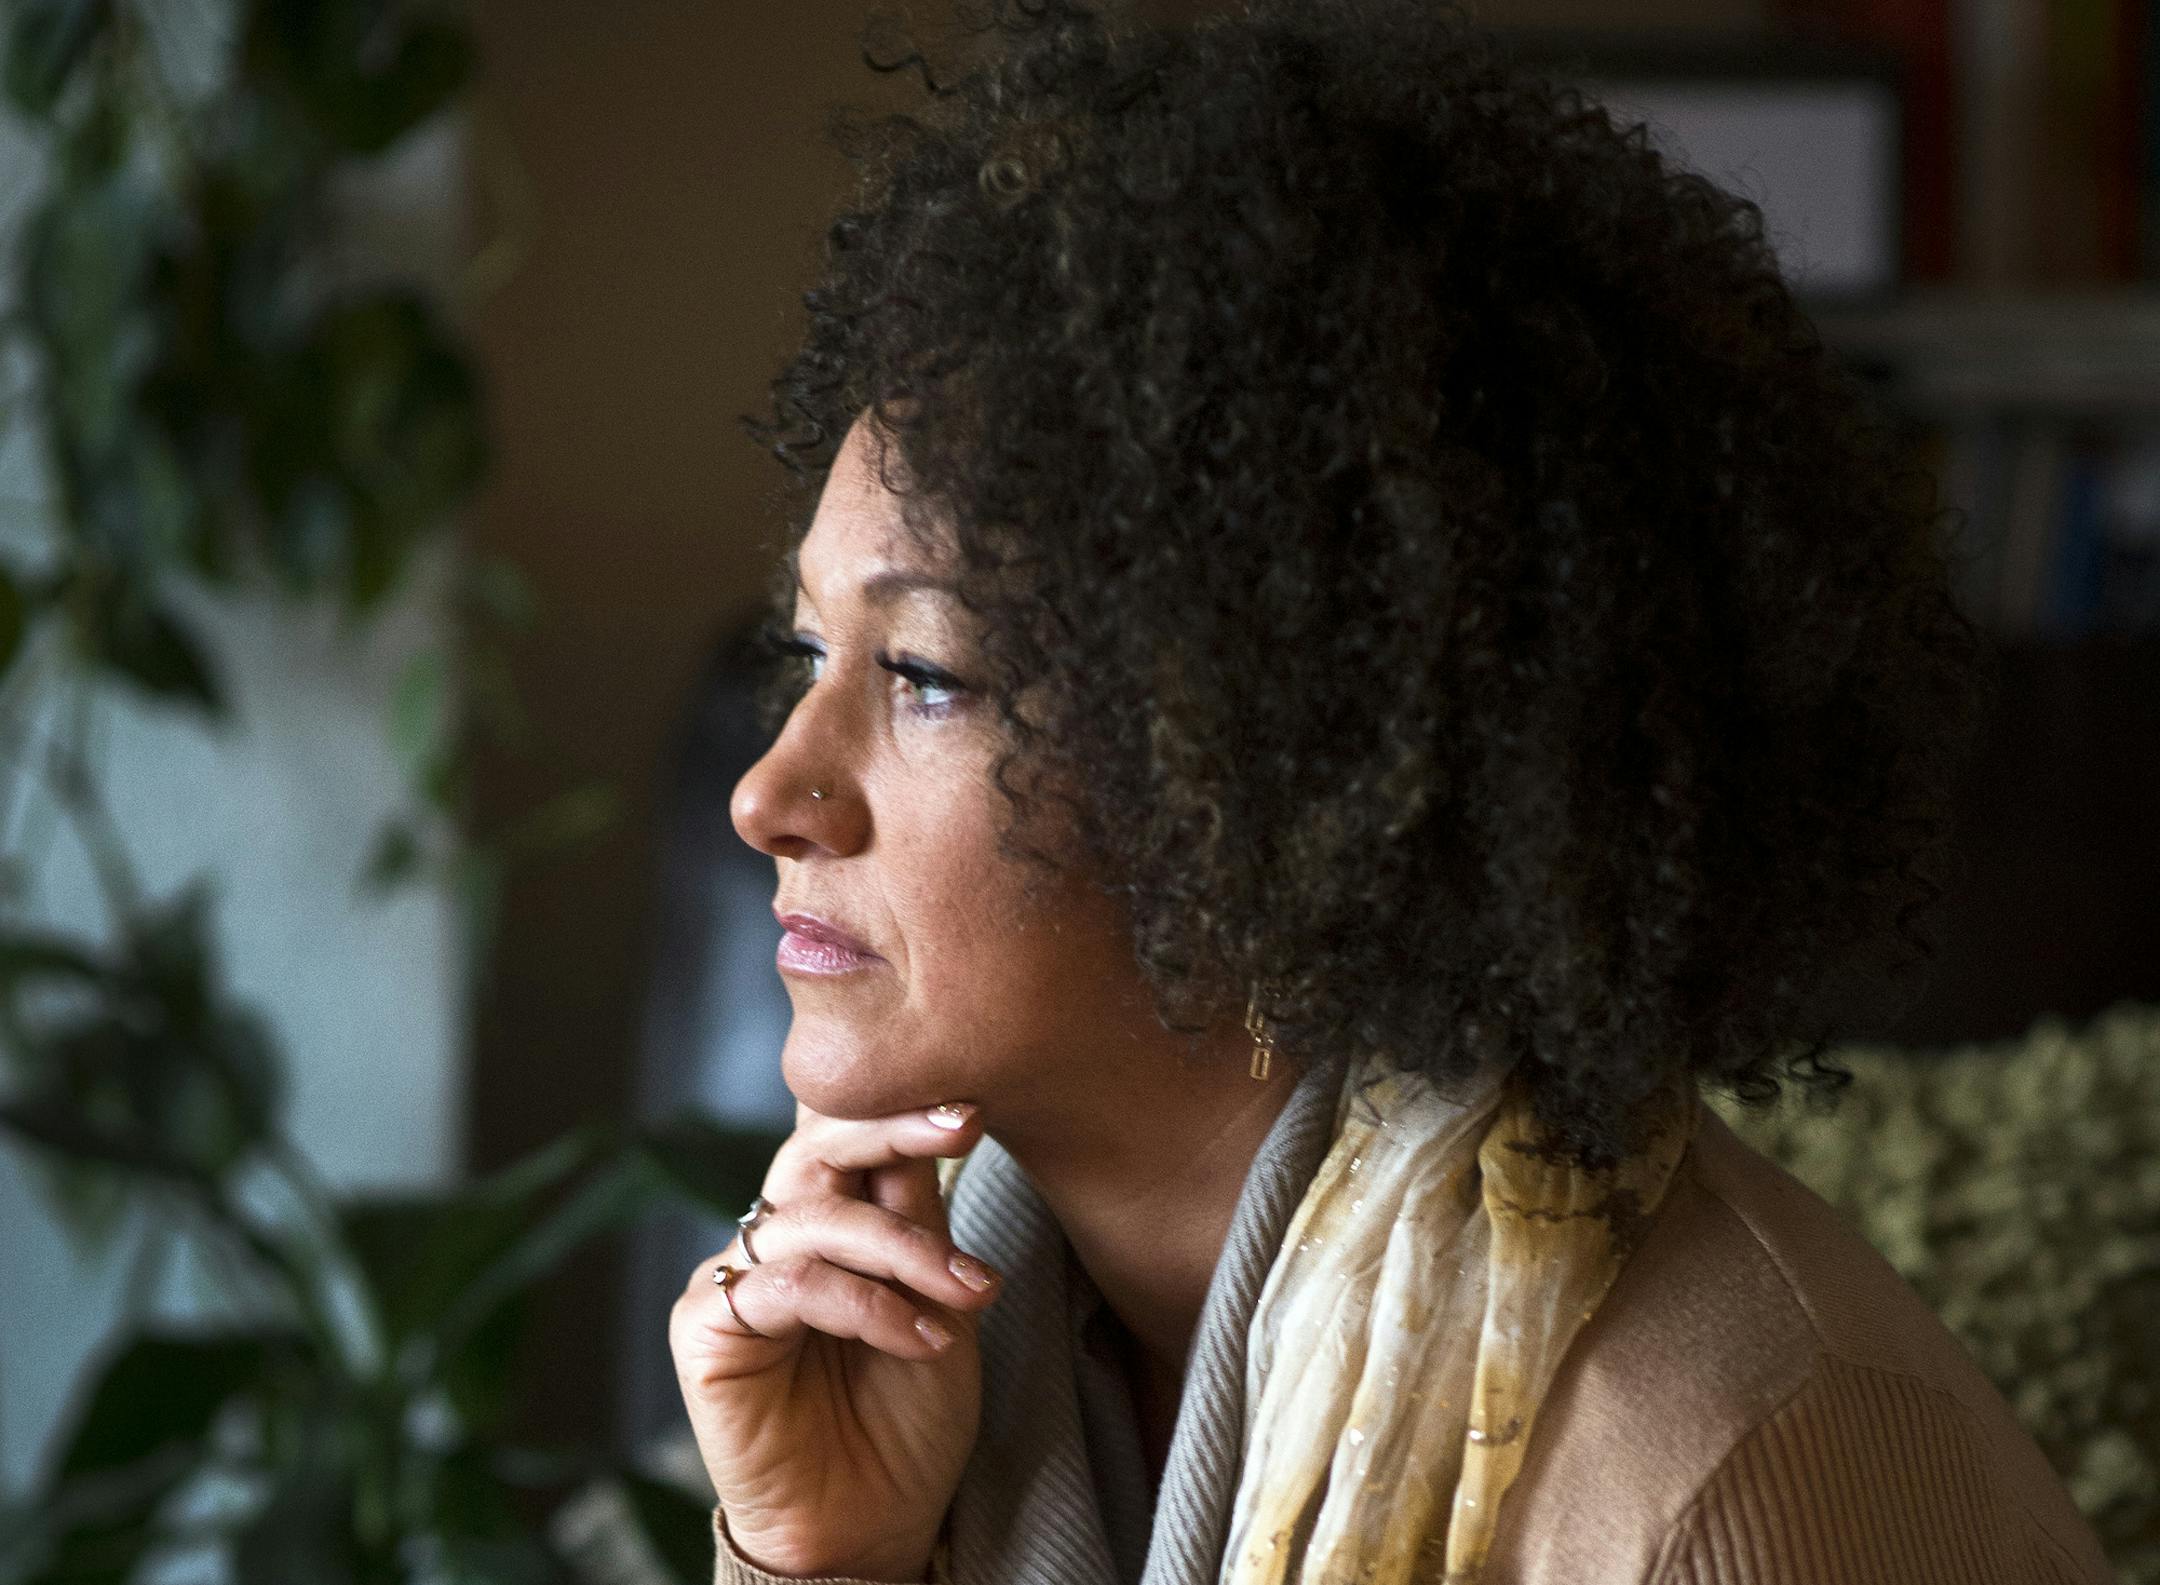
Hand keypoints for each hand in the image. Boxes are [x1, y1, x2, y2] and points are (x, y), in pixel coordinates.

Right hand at [670, 1099, 998, 1581]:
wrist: (873, 1525)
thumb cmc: (906, 1418)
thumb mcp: (939, 1301)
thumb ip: (922, 1218)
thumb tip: (939, 1115)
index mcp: (826, 1221)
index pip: (848, 1139)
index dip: (900, 1110)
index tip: (971, 1103)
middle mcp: (773, 1239)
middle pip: (813, 1149)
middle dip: (891, 1131)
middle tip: (960, 1127)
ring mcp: (734, 1279)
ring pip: (814, 1218)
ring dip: (905, 1248)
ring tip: (970, 1291)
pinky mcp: (706, 1329)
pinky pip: (790, 1286)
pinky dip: (866, 1304)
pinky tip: (921, 1337)